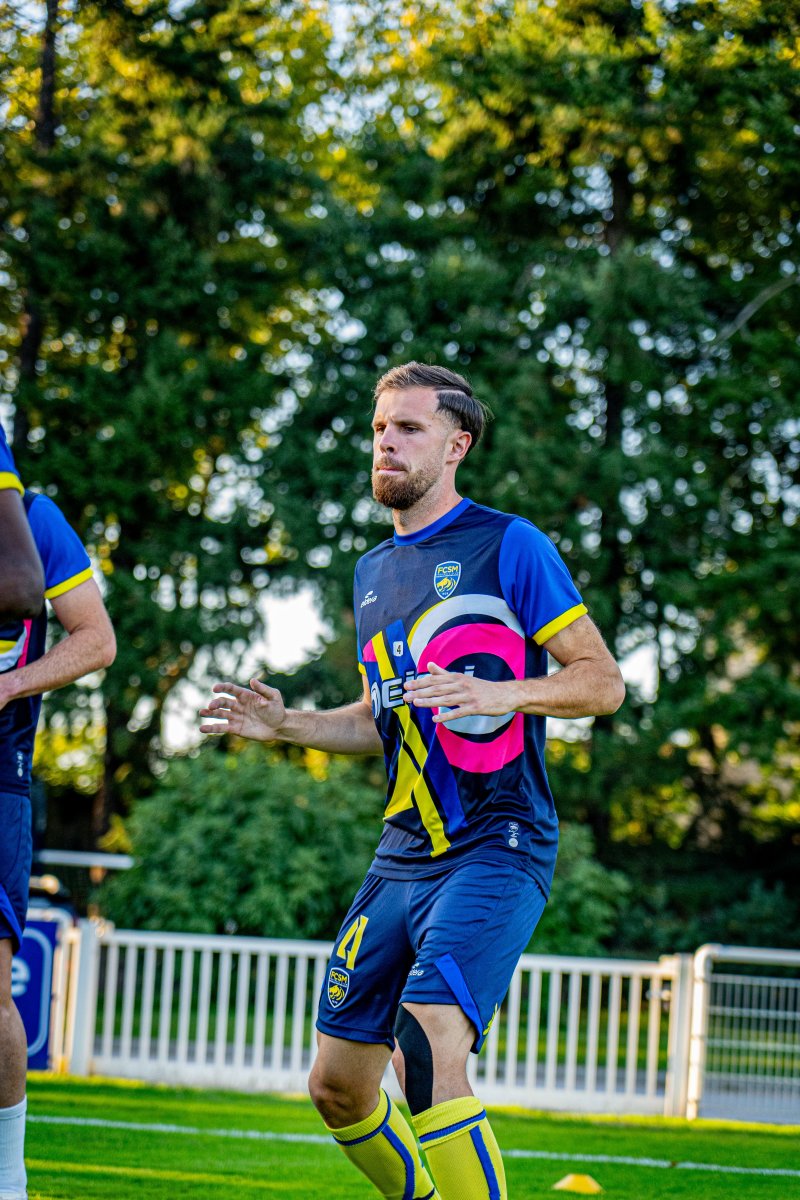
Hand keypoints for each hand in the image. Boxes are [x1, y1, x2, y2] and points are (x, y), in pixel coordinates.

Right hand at [199, 677, 286, 741]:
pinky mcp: (235, 729)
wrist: (279, 726)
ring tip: (202, 713)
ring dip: (210, 714)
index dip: (222, 688)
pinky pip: (221, 728)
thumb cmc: (277, 709)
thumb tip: (252, 680)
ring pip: (219, 714)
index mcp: (245, 695)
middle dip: (216, 703)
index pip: (231, 689)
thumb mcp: (273, 696)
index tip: (215, 688)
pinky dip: (212, 728)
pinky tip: (202, 729)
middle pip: (223, 702)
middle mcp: (238, 705)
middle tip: (211, 706)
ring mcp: (235, 717)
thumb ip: (263, 689)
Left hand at [403, 662, 517, 723]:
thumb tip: (429, 665)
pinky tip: (435, 718)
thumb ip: (444, 673)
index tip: (406, 685)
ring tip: (415, 704)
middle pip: (438, 688)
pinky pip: (459, 712)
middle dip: (420, 692)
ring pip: (446, 699)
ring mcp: (469, 696)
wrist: (505, 694)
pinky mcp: (476, 707)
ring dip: (429, 701)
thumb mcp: (462, 678)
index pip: (435, 679)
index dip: (420, 682)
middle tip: (405, 696)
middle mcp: (461, 684)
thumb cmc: (482, 687)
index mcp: (457, 677)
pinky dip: (447, 715)